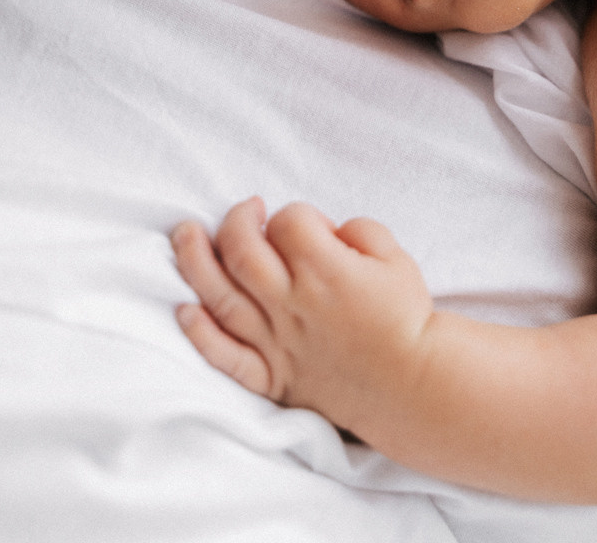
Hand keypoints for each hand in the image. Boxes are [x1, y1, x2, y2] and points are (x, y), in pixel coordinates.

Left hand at [170, 198, 434, 437]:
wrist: (413, 385)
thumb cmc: (405, 317)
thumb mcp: (395, 256)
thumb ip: (358, 229)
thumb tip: (325, 230)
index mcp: (325, 270)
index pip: (289, 221)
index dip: (299, 215)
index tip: (312, 227)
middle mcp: (292, 303)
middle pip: (242, 250)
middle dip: (238, 220)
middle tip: (248, 210)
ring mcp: (277, 342)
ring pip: (222, 296)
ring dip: (196, 260)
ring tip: (184, 234)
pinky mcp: (273, 377)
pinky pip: (227, 357)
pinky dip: (201, 336)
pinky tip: (184, 311)